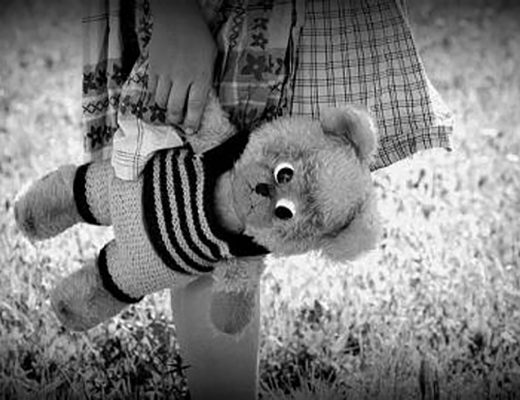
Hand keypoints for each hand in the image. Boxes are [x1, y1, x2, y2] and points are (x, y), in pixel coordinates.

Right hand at [148, 0, 216, 132]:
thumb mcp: (211, 58)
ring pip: (162, 102)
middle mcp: (183, 78)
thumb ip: (207, 78)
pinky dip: (157, 96)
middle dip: (177, 120)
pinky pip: (153, 90)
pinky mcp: (154, 68)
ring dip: (167, 108)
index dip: (193, 122)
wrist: (177, 18)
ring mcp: (166, 73)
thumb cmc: (199, 38)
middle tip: (179, 122)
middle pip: (176, 108)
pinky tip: (163, 94)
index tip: (192, 130)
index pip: (196, 107)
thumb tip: (201, 99)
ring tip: (171, 108)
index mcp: (201, 76)